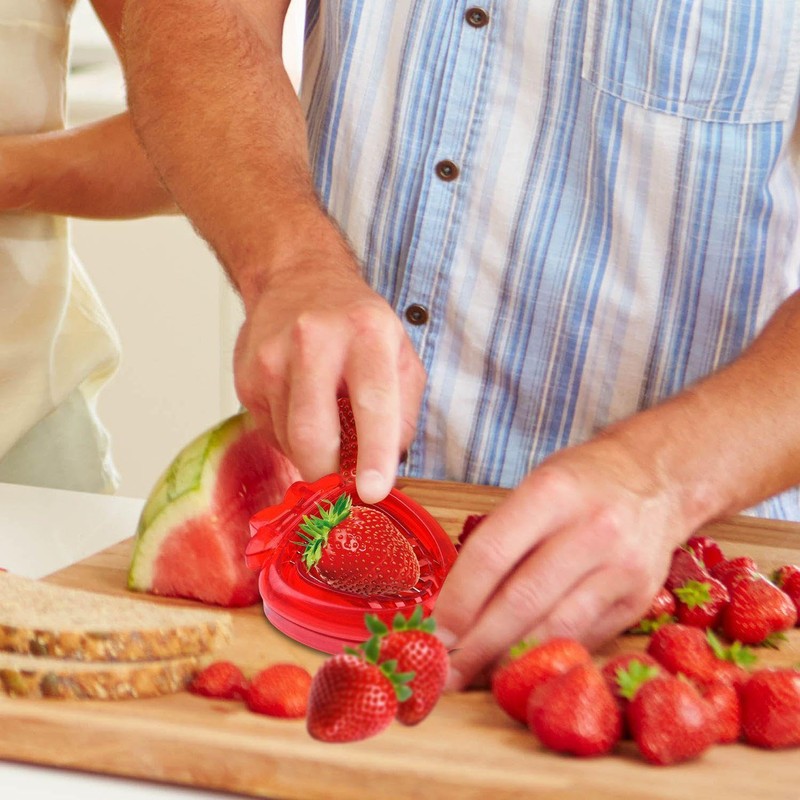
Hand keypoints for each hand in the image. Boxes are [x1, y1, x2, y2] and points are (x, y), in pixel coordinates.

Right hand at [233, 239, 425, 503]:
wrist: (298, 278)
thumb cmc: (357, 323)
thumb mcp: (401, 354)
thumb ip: (404, 411)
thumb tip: (388, 467)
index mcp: (367, 333)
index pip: (372, 401)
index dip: (374, 453)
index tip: (374, 491)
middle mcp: (315, 340)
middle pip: (312, 433)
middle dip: (328, 474)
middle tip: (342, 486)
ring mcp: (272, 357)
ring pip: (288, 439)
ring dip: (311, 453)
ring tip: (327, 424)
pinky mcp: (246, 375)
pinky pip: (270, 430)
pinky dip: (290, 437)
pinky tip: (302, 409)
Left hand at [433, 431, 687, 689]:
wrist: (658, 481)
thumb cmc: (582, 483)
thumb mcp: (536, 487)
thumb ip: (501, 539)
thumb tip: (454, 606)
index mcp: (552, 492)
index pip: (492, 554)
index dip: (458, 600)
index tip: (433, 630)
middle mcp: (592, 529)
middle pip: (521, 600)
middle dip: (476, 644)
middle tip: (443, 672)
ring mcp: (621, 568)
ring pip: (554, 630)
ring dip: (509, 661)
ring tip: (474, 677)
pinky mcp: (639, 601)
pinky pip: (582, 639)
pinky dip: (545, 657)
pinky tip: (519, 667)